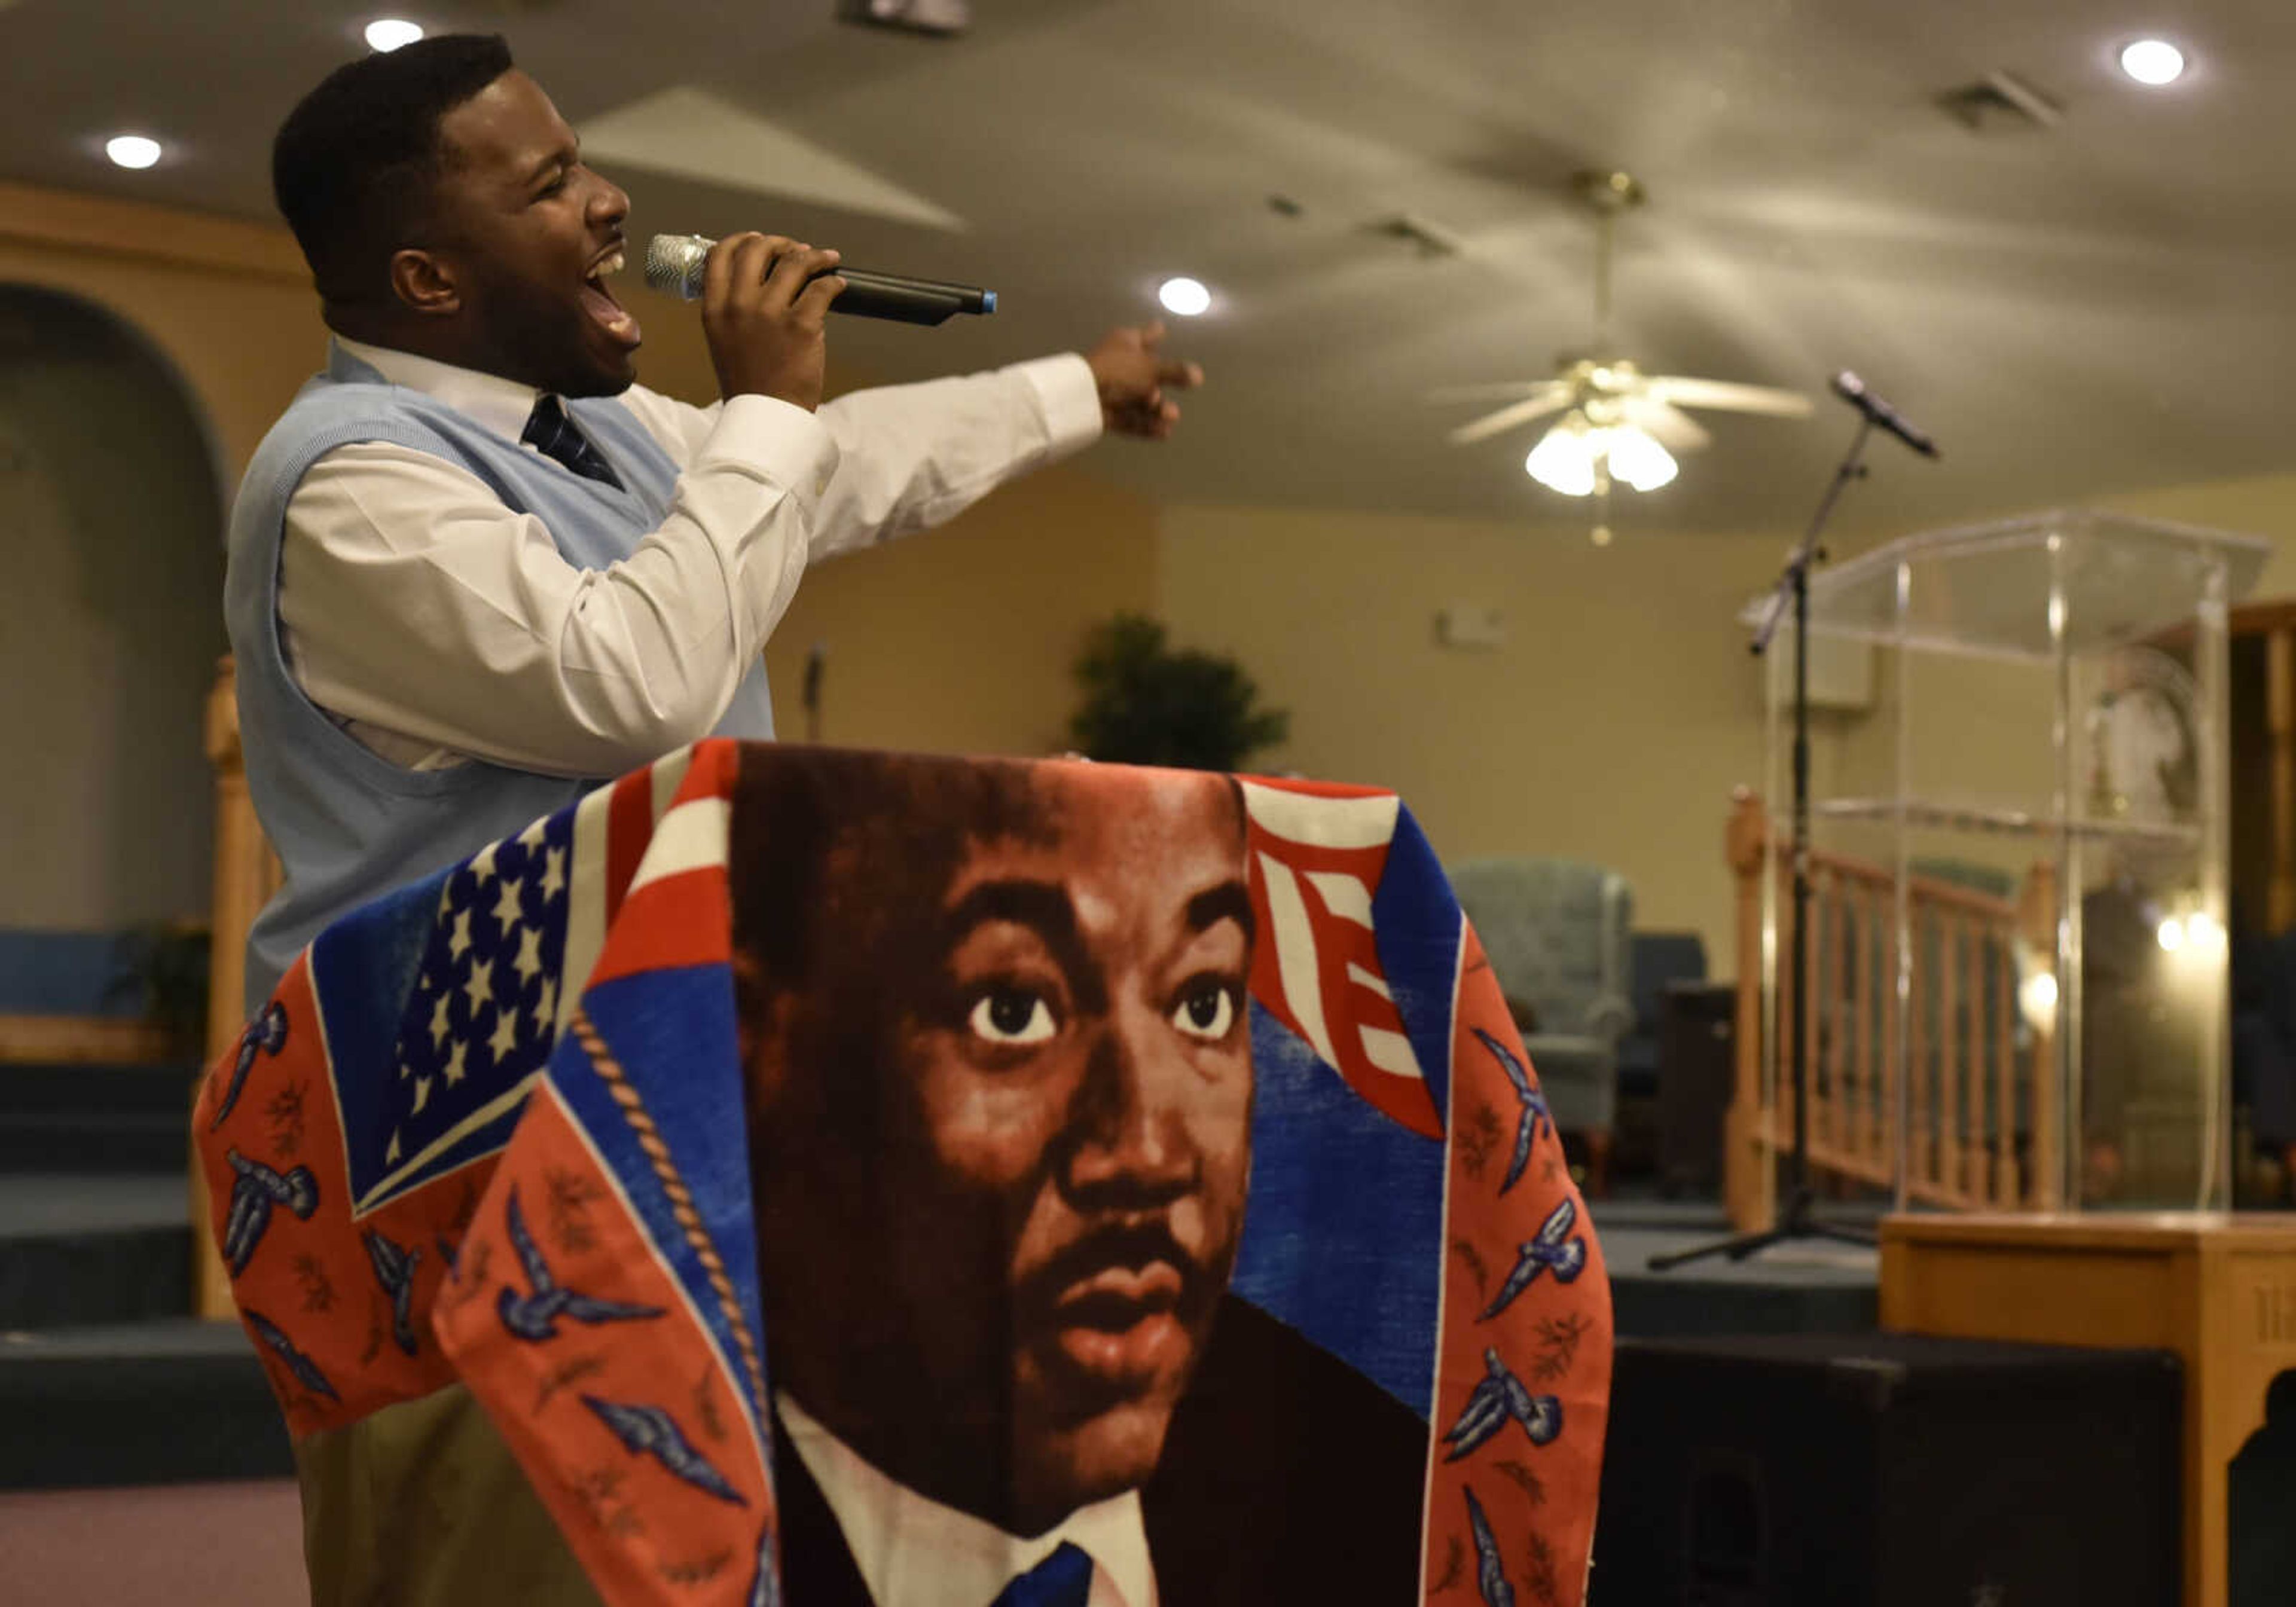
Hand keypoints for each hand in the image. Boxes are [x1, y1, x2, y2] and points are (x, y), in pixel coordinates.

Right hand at [702, 234, 846, 410]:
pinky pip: (822, 288)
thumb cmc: (750, 383)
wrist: (768, 417)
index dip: (742, 240)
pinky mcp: (801, 325)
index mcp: (714, 309)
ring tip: (826, 259)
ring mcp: (770, 314)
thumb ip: (732, 310)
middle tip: (797, 250)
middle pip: (757, 249)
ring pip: (794, 262)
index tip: (760, 239)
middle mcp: (738, 305)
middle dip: (780, 243)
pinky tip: (838, 285)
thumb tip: (760, 281)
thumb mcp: (724, 342)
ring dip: (814, 256)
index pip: (719, 254)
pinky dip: (834, 282)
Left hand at [1085, 322, 1201, 439]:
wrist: (1083, 398)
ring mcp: (1112, 389)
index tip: (1162, 329)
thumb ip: (1176, 372)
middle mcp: (1120, 364)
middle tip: (1171, 403)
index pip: (1146, 336)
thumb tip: (1198, 375)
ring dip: (1158, 411)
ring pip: (1141, 400)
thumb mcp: (1153, 369)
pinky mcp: (1107, 412)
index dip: (1155, 333)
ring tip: (1170, 418)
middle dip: (1163, 389)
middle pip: (1147, 375)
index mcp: (1126, 343)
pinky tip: (1164, 433)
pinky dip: (1147, 425)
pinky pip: (1131, 418)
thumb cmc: (1119, 372)